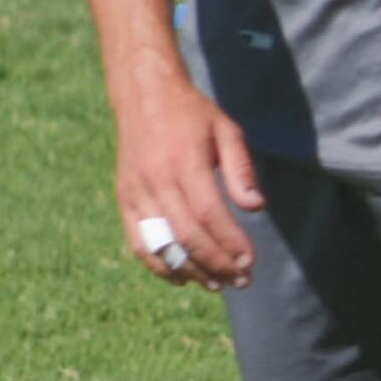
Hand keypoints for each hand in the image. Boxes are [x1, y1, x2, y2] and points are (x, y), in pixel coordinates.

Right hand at [110, 66, 262, 287]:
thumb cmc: (192, 114)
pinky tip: (182, 278)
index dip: (230, 243)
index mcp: (183, 162)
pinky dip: (159, 264)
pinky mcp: (124, 199)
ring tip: (218, 284)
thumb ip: (241, 168)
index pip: (209, 214)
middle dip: (217, 264)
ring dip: (191, 270)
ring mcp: (136, 192)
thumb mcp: (226, 130)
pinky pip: (138, 241)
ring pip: (162, 244)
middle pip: (187, 235)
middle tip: (242, 280)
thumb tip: (256, 207)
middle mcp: (156, 180)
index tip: (250, 261)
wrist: (143, 96)